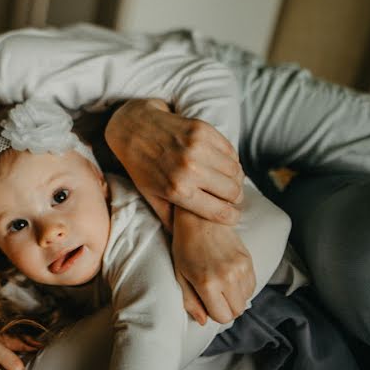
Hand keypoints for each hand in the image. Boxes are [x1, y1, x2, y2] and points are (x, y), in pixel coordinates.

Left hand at [105, 98, 243, 225]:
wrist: (133, 129)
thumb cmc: (142, 167)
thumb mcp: (150, 197)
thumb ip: (170, 219)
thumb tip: (187, 239)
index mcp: (177, 190)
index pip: (221, 212)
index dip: (231, 217)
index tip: (232, 216)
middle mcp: (190, 169)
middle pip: (233, 192)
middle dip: (236, 198)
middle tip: (230, 198)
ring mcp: (198, 148)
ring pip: (236, 171)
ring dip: (235, 178)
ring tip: (226, 181)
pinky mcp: (203, 130)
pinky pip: (230, 151)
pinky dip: (231, 160)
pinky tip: (221, 164)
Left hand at [172, 207, 254, 323]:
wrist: (200, 220)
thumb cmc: (185, 247)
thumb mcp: (180, 276)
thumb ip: (191, 302)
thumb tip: (204, 321)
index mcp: (208, 283)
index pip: (223, 317)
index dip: (214, 313)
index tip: (207, 302)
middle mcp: (228, 277)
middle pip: (237, 311)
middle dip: (225, 308)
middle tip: (213, 295)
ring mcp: (241, 268)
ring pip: (246, 300)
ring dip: (234, 297)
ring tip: (220, 283)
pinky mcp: (249, 260)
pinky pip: (252, 286)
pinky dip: (242, 287)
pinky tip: (229, 276)